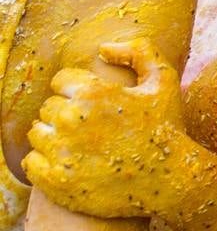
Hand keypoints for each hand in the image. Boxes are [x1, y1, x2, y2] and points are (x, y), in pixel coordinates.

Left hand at [24, 39, 187, 218]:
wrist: (170, 179)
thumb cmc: (167, 127)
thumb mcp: (164, 81)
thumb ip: (139, 52)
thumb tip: (103, 49)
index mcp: (93, 93)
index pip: (61, 80)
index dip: (78, 87)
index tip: (93, 101)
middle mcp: (72, 120)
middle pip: (48, 107)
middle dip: (66, 111)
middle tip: (89, 124)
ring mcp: (62, 153)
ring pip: (38, 133)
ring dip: (53, 135)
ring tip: (79, 143)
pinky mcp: (56, 181)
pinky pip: (32, 162)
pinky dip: (44, 160)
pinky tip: (68, 161)